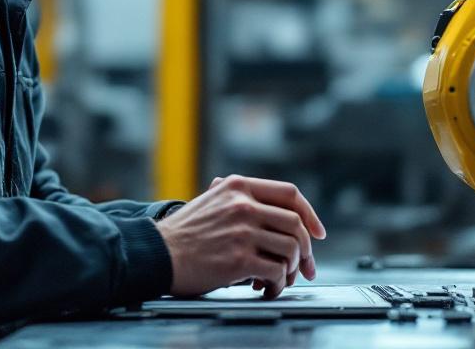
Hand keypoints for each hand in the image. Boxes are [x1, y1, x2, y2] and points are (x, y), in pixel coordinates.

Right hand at [154, 174, 325, 298]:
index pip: (290, 193)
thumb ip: (237, 199)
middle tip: (305, 267)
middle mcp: (242, 204)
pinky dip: (277, 284)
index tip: (318, 233)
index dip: (310, 214)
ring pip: (291, 247)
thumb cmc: (181, 233)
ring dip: (291, 269)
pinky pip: (275, 271)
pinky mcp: (238, 259)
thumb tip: (268, 208)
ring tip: (279, 279)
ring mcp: (242, 231)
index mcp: (238, 186)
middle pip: (296, 223)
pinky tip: (267, 288)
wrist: (156, 253)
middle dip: (307, 249)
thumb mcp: (210, 200)